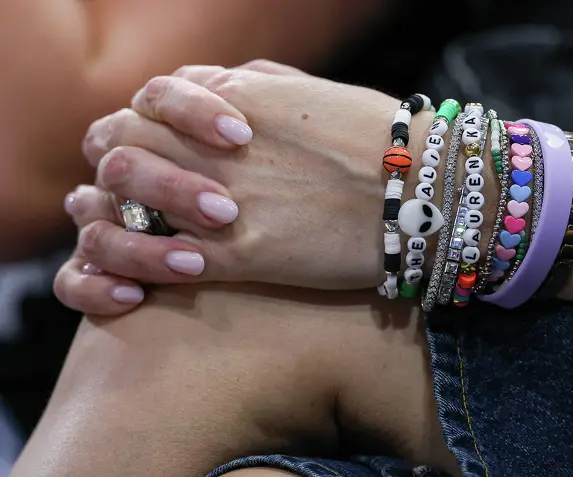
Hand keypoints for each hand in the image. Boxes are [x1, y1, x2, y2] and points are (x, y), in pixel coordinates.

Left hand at [57, 61, 435, 313]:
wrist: (427, 194)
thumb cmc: (384, 142)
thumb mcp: (315, 91)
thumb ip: (254, 85)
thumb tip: (217, 89)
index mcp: (233, 97)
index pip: (145, 103)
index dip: (143, 129)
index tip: (165, 153)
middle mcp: (214, 143)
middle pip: (117, 148)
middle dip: (121, 174)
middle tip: (146, 200)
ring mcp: (222, 198)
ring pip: (124, 204)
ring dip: (129, 221)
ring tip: (169, 235)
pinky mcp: (243, 255)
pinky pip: (165, 259)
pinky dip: (160, 264)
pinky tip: (190, 267)